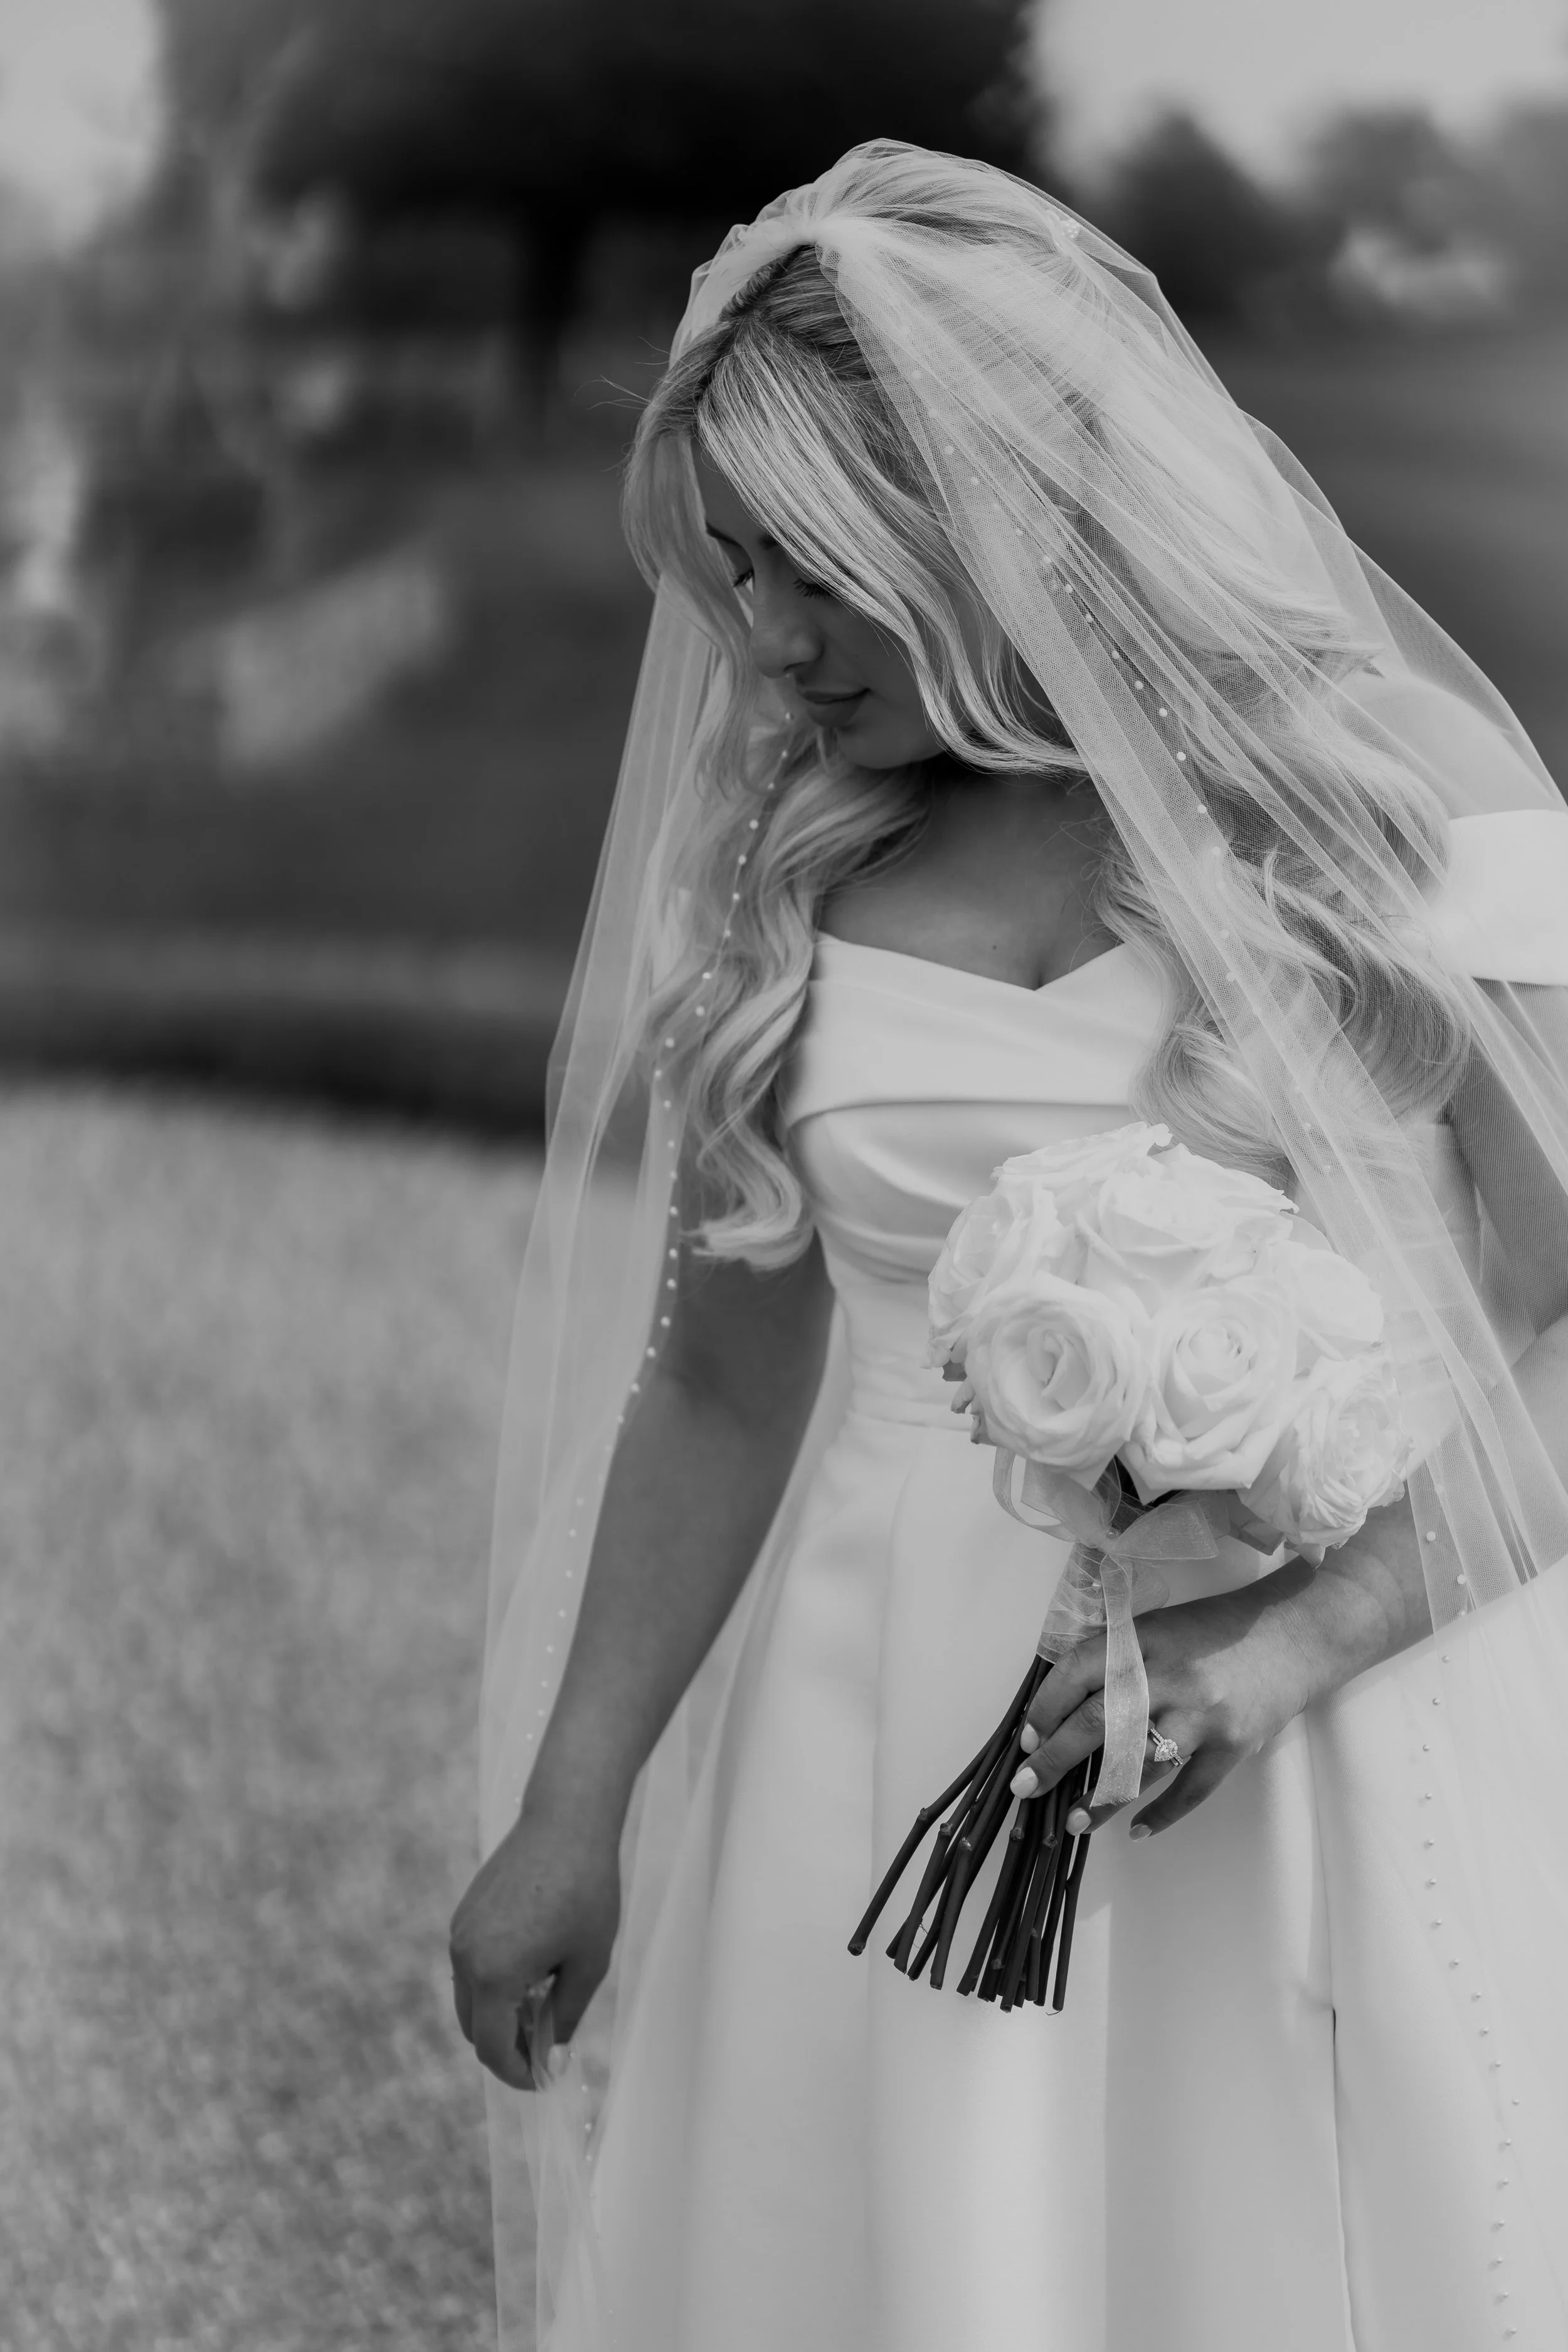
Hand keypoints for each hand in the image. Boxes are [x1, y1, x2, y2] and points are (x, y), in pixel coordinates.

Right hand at [449, 1793, 621, 2088]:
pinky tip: (532, 1973)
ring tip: (542, 2011)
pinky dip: (493, 1984)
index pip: (492, 2048)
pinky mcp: (465, 1913)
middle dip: (505, 2048)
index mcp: (492, 1973)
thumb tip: (550, 2054)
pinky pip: (471, 1965)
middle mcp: (464, 1955)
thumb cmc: (586, 1890)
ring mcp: (459, 1932)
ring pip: (469, 1997)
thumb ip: (564, 2016)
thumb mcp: (587, 1963)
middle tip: (545, 2052)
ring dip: (498, 2015)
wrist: (566, 1821)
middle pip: (473, 2028)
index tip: (544, 2082)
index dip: (517, 2074)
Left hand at [1014, 1564, 1331, 1840]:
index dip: (1045, 1708)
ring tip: (1073, 1822)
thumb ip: (1115, 1658)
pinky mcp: (1232, 1745)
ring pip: (1139, 1767)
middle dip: (1054, 1759)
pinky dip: (1161, 1816)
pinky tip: (1137, 1832)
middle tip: (1026, 1787)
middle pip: (1097, 1723)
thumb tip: (1064, 1703)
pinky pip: (1189, 1791)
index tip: (1027, 1738)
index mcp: (1142, 1641)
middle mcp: (1168, 1678)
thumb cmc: (1214, 1631)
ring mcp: (1201, 1716)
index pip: (1077, 1673)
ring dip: (1101, 1799)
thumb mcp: (1157, 1627)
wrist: (1294, 1634)